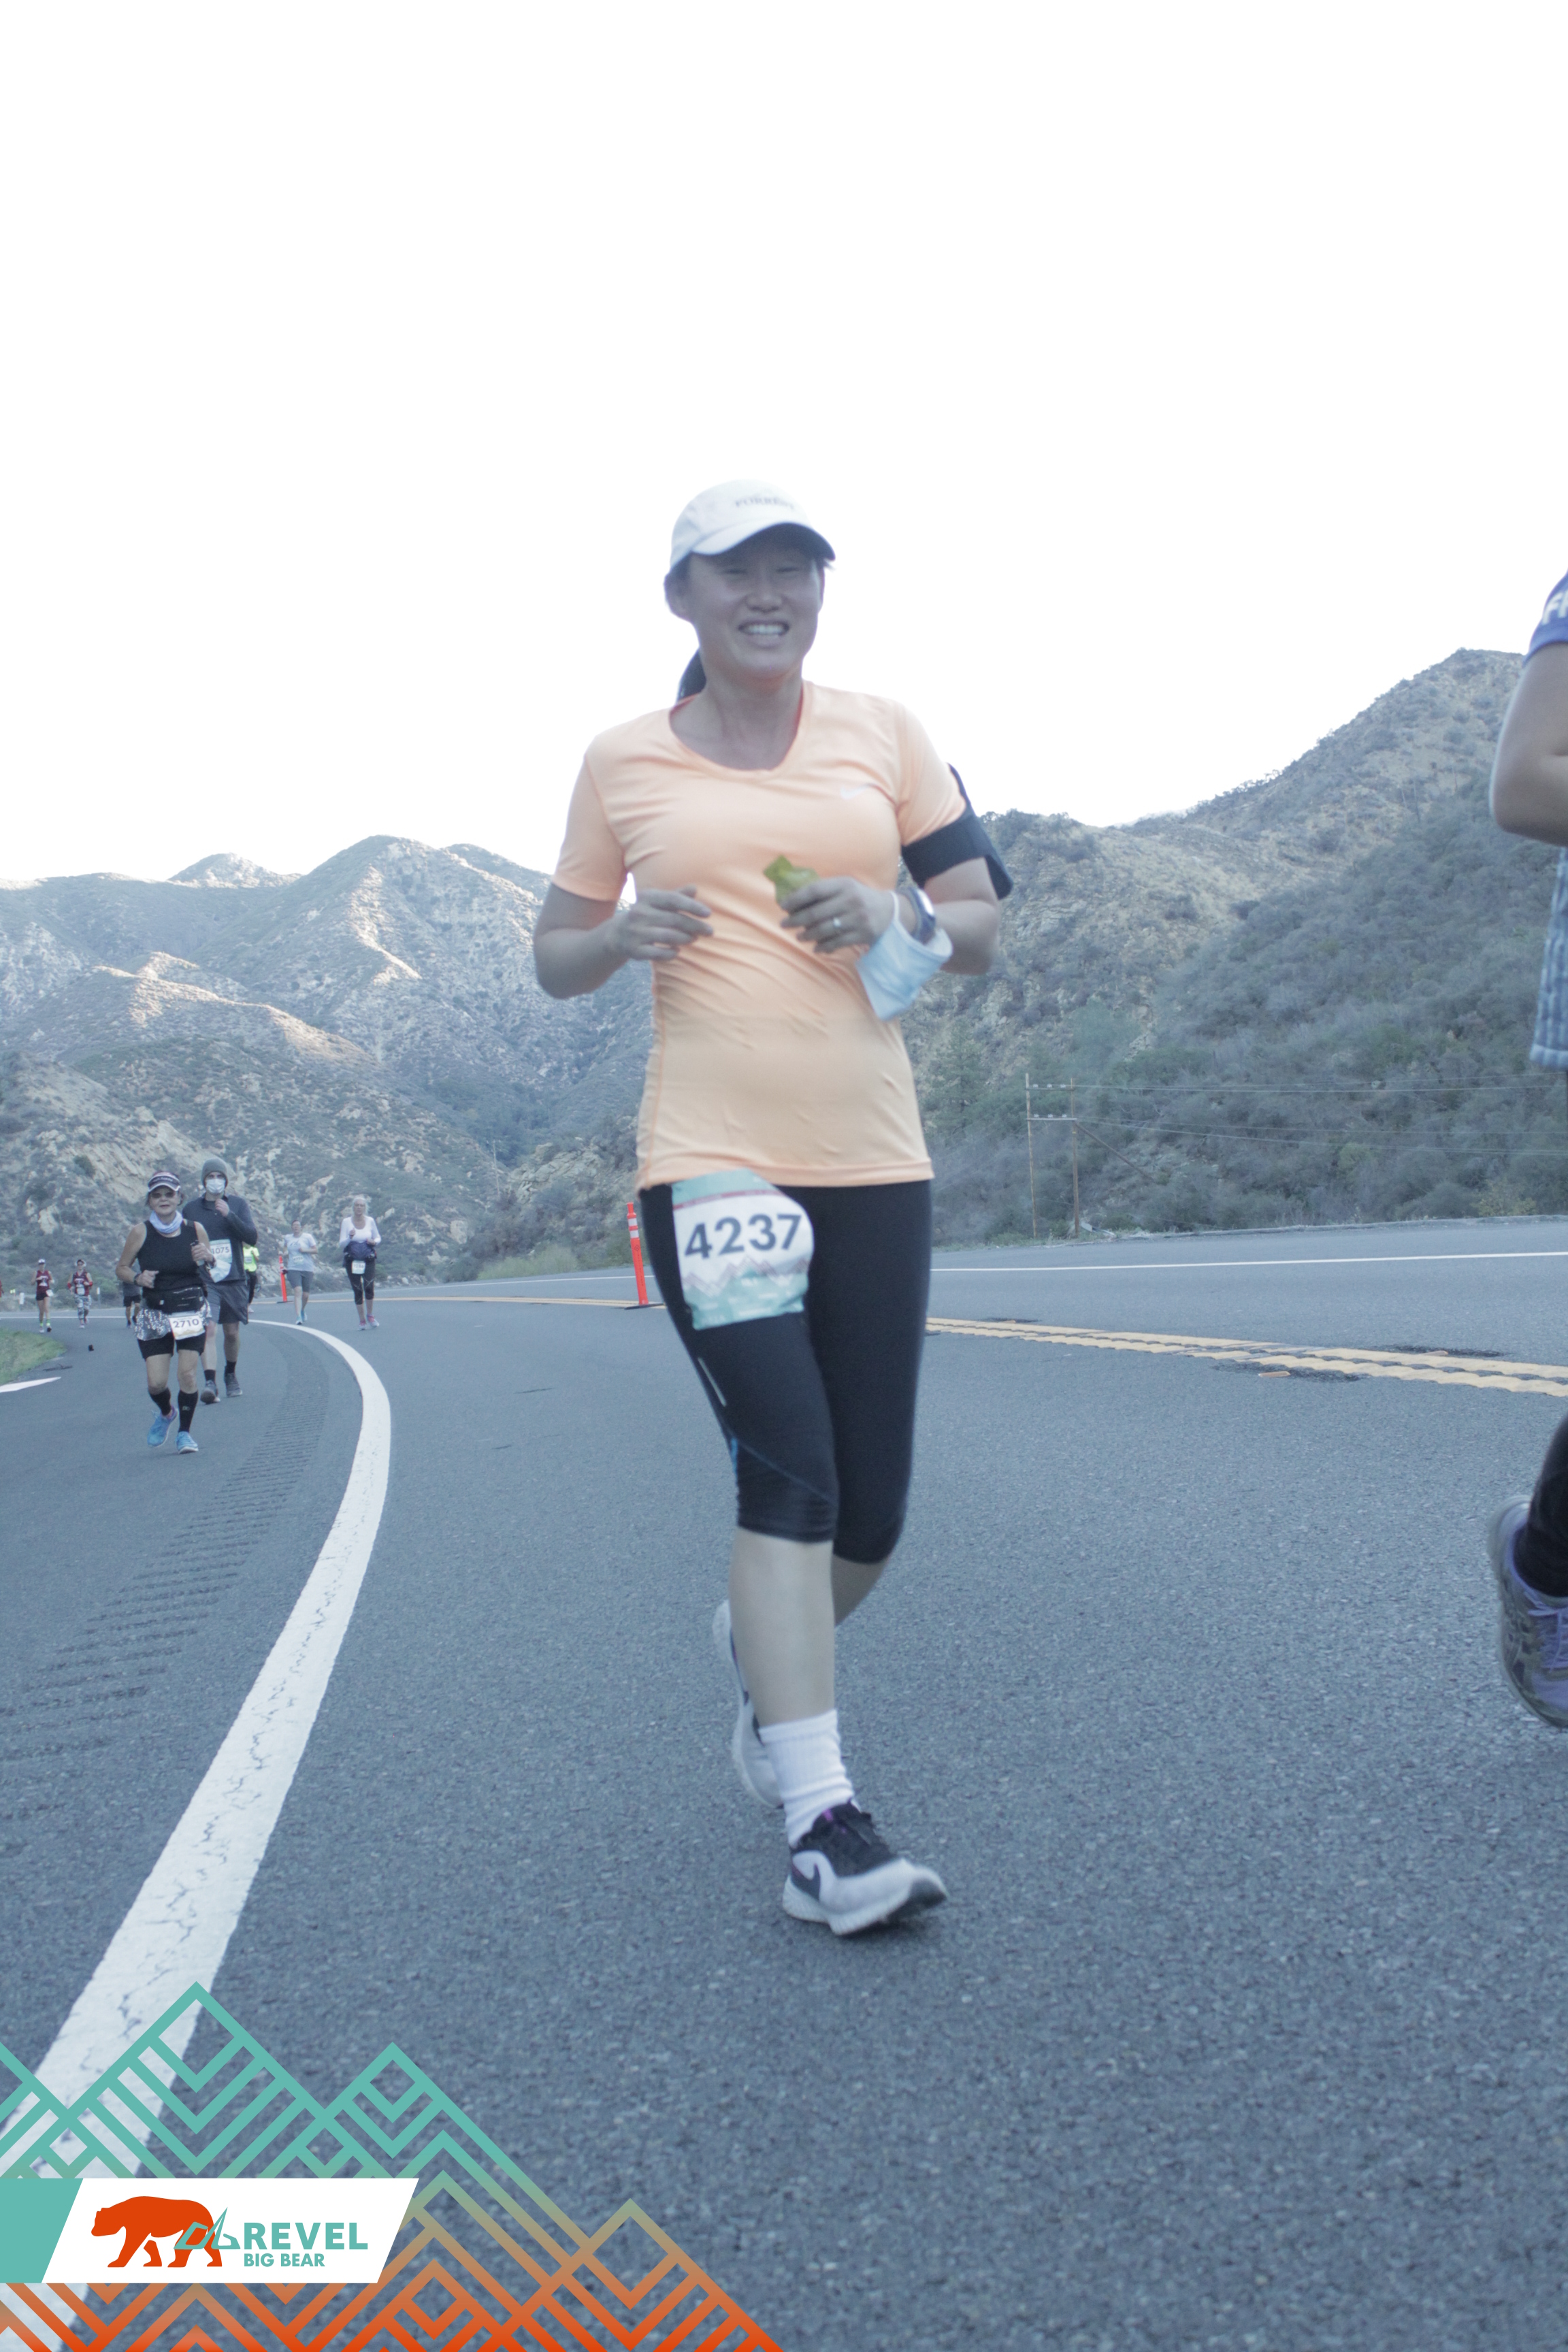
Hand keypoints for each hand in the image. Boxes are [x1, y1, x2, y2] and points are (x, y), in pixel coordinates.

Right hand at [139, 1270, 156, 1288]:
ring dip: (152, 1283)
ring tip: (152, 1283)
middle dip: (153, 1279)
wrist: (138, 1279)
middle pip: (152, 1278)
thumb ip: (153, 1272)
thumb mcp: (148, 1272)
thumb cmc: (145, 1275)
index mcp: (146, 1272)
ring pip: (151, 1282)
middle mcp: (144, 1275)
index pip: (152, 1274)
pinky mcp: (143, 1283)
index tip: (153, 1276)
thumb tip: (158, 1271)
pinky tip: (152, 1286)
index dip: (153, 1275)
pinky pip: (149, 1285)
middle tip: (152, 1280)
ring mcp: (143, 1279)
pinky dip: (151, 1286)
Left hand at [192, 1241, 214, 1266]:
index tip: (192, 1252)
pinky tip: (194, 1260)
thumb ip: (198, 1246)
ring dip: (193, 1257)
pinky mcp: (204, 1256)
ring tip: (193, 1258)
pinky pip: (198, 1258)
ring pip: (196, 1255)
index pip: (195, 1247)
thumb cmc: (205, 1252)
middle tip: (192, 1256)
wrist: (211, 1256)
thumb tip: (192, 1247)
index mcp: (202, 1246)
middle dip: (192, 1254)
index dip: (192, 1250)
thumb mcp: (203, 1247)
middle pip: (195, 1252)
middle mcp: (203, 1248)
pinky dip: (196, 1259)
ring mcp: (203, 1252)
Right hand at [608, 887, 713, 962]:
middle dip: (694, 926)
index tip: (709, 914)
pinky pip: (657, 953)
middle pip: (673, 919)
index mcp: (646, 897)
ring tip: (694, 939)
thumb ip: (676, 896)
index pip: (673, 900)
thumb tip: (694, 888)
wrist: (617, 934)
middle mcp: (639, 913)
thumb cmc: (646, 914)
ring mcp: (635, 932)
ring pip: (667, 936)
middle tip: (709, 931)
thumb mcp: (657, 902)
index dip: (692, 906)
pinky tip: (677, 951)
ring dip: (685, 939)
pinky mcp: (634, 950)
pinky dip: (670, 953)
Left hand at [780, 877, 897, 953]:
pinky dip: (823, 947)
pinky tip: (815, 947)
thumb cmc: (858, 897)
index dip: (796, 898)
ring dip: (807, 934)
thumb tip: (793, 901)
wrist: (888, 911)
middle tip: (784, 924)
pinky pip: (836, 943)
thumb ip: (824, 891)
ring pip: (824, 929)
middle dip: (796, 920)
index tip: (782, 906)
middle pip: (816, 913)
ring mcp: (857, 918)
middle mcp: (851, 900)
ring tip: (799, 936)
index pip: (815, 890)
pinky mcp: (862, 934)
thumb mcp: (844, 887)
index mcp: (844, 884)